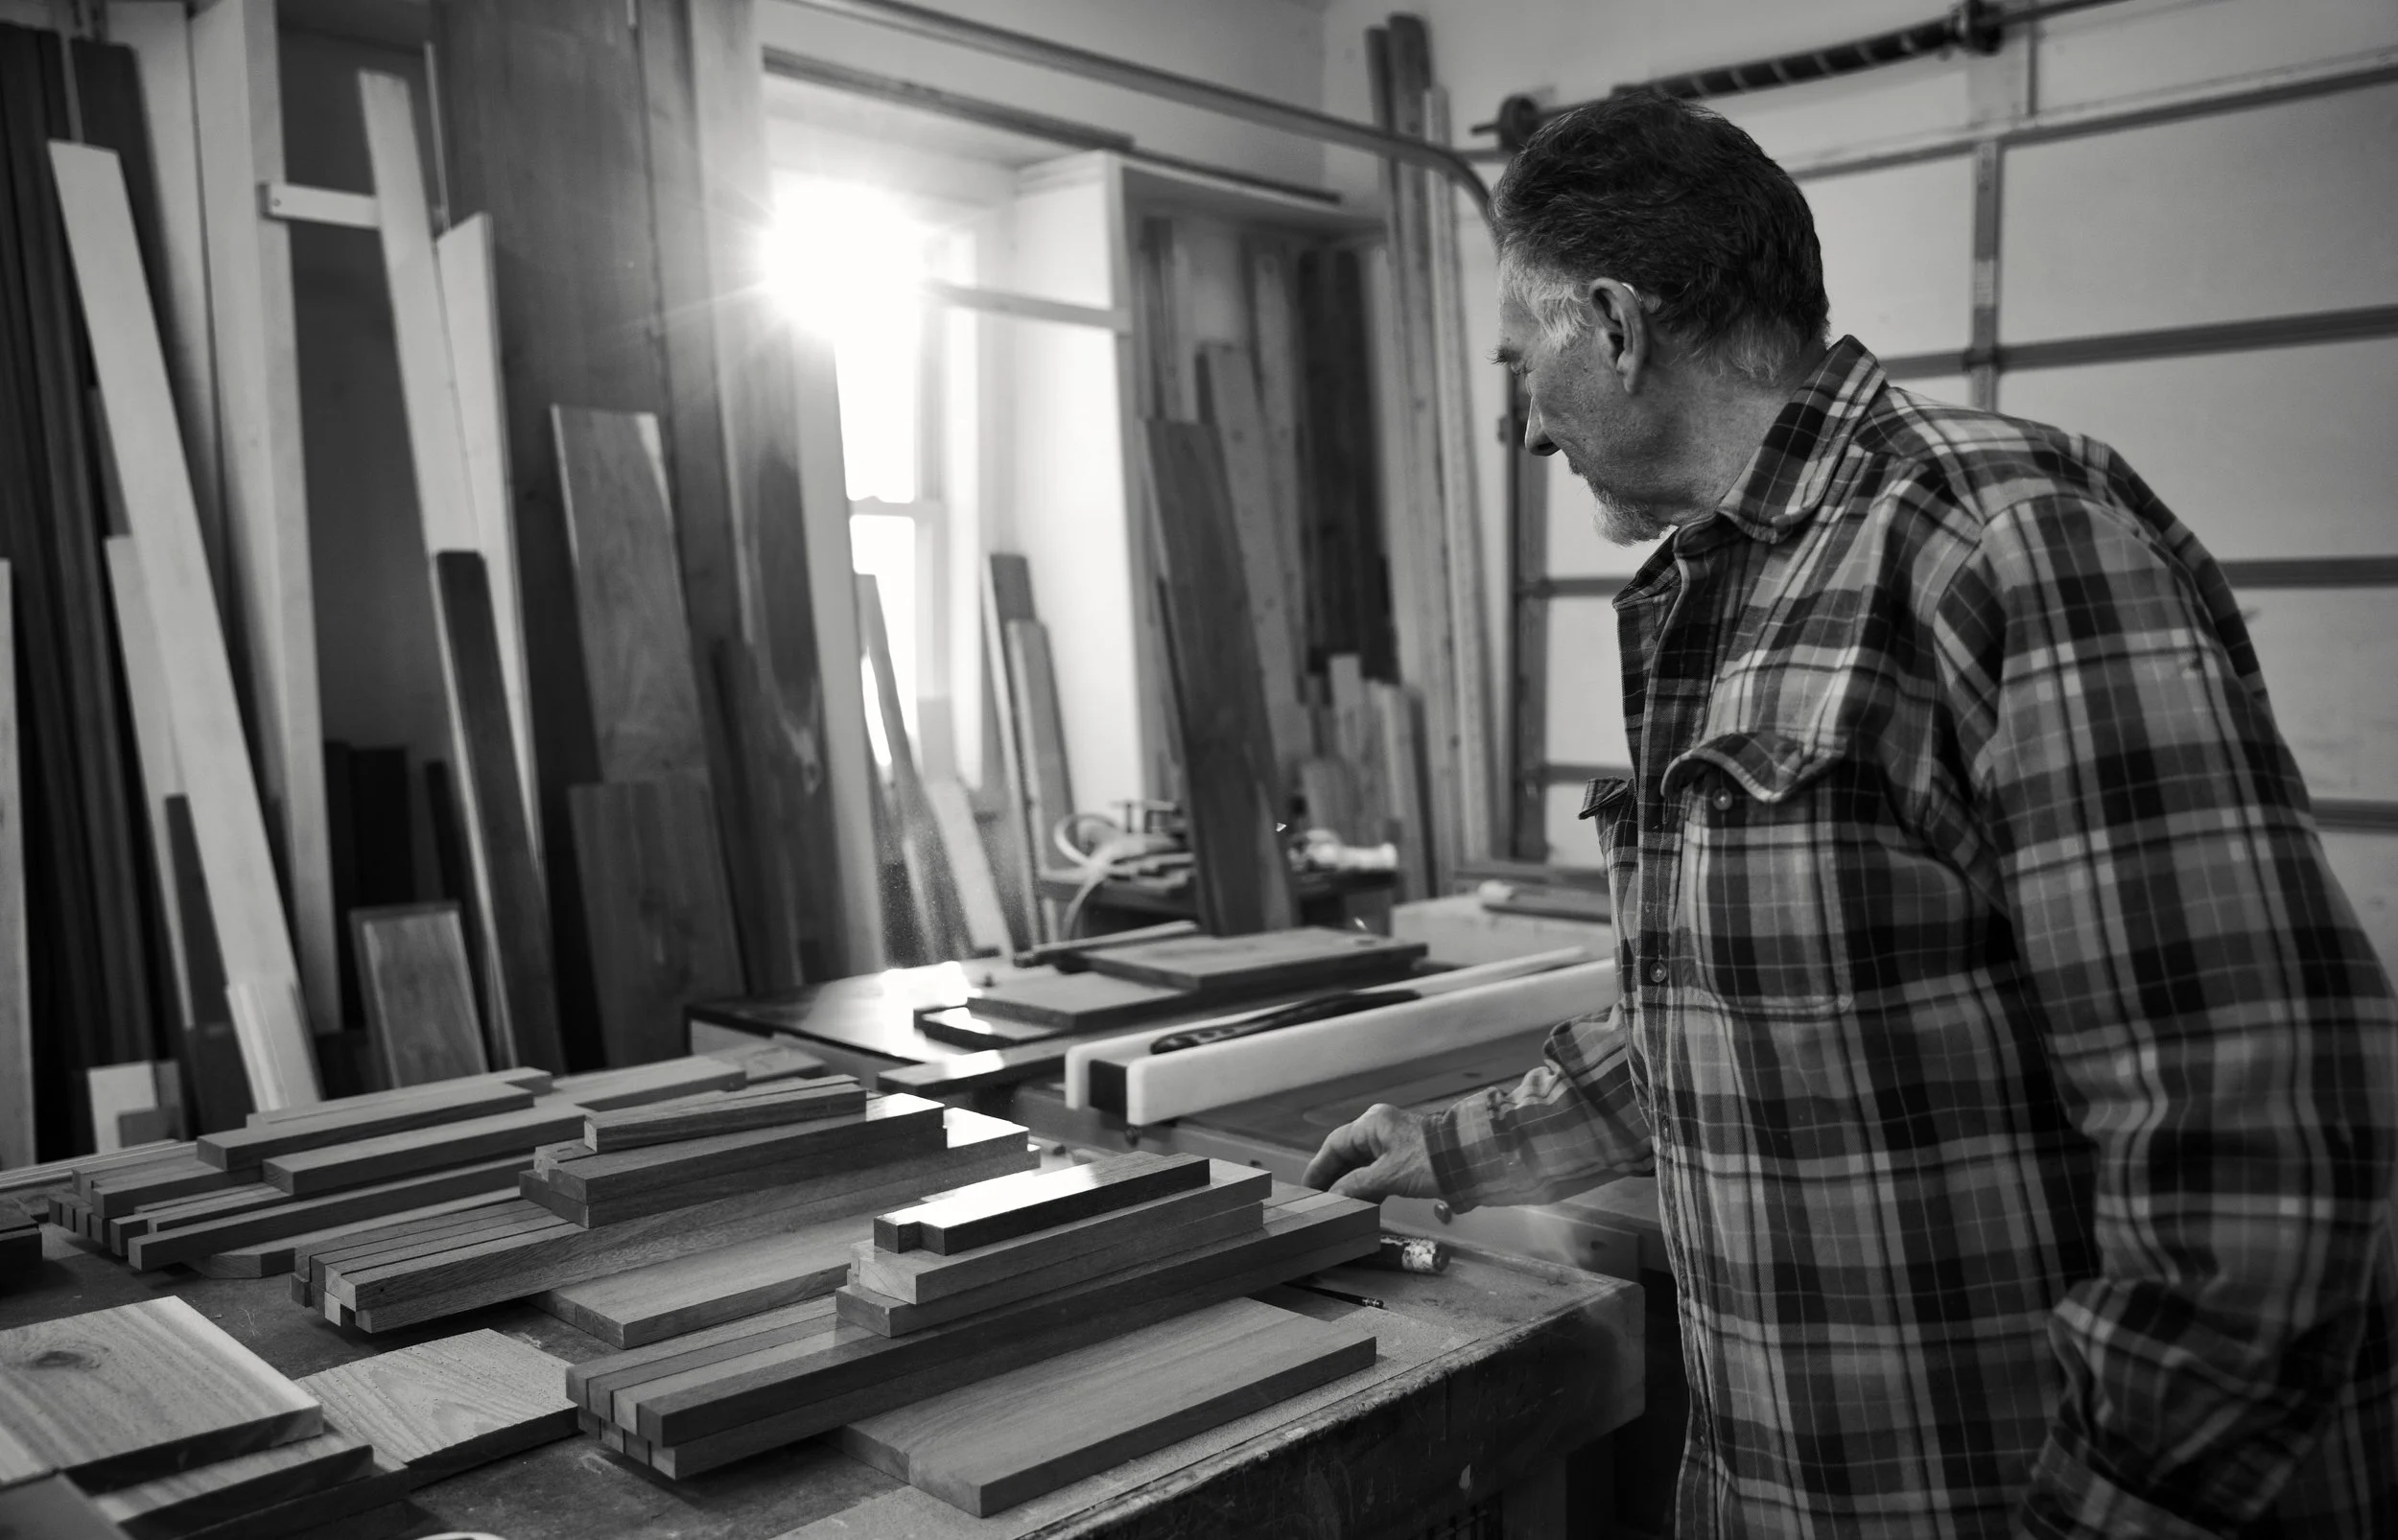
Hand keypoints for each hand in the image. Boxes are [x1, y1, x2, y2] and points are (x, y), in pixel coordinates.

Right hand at [1303, 1103, 1442, 1201]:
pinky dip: (1369, 1186)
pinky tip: (1363, 1204)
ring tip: (1339, 1206)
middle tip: (1321, 1200)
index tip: (1308, 1187)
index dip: (1319, 1167)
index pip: (1335, 1144)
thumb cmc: (1429, 1161)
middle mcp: (1380, 1128)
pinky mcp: (1405, 1156)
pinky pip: (1378, 1171)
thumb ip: (1357, 1185)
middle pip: (1347, 1154)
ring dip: (1352, 1185)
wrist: (1469, 1161)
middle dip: (1334, 1178)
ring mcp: (1393, 1142)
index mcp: (1372, 1124)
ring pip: (1363, 1164)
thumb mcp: (1388, 1176)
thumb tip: (1334, 1196)